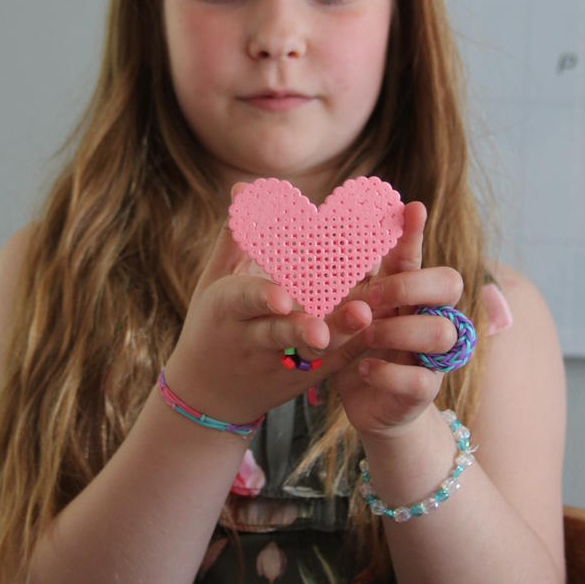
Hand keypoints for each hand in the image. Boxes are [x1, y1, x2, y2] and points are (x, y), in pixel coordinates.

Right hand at [163, 197, 372, 426]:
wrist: (208, 395)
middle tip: (324, 324)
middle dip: (302, 329)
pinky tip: (376, 330)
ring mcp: (277, 362)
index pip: (243, 301)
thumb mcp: (213, 282)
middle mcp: (251, 339)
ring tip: (362, 319)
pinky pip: (328, 365)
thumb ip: (233, 238)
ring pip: (308, 352)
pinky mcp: (300, 379)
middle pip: (279, 333)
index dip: (262, 298)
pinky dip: (351, 349)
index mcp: (226, 310)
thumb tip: (243, 188)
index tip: (283, 298)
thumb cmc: (211, 325)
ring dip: (337, 337)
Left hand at [328, 202, 463, 435]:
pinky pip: (419, 378)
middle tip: (372, 296)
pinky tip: (364, 369)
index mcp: (405, 292)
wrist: (371, 404)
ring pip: (440, 330)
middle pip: (449, 283)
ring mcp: (432, 354)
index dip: (414, 232)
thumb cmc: (356, 348)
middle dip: (409, 285)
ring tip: (364, 338)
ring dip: (396, 330)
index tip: (412, 207)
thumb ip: (336, 286)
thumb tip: (302, 241)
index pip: (414, 255)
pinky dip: (386, 372)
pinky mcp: (425, 389)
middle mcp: (428, 316)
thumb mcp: (342, 313)